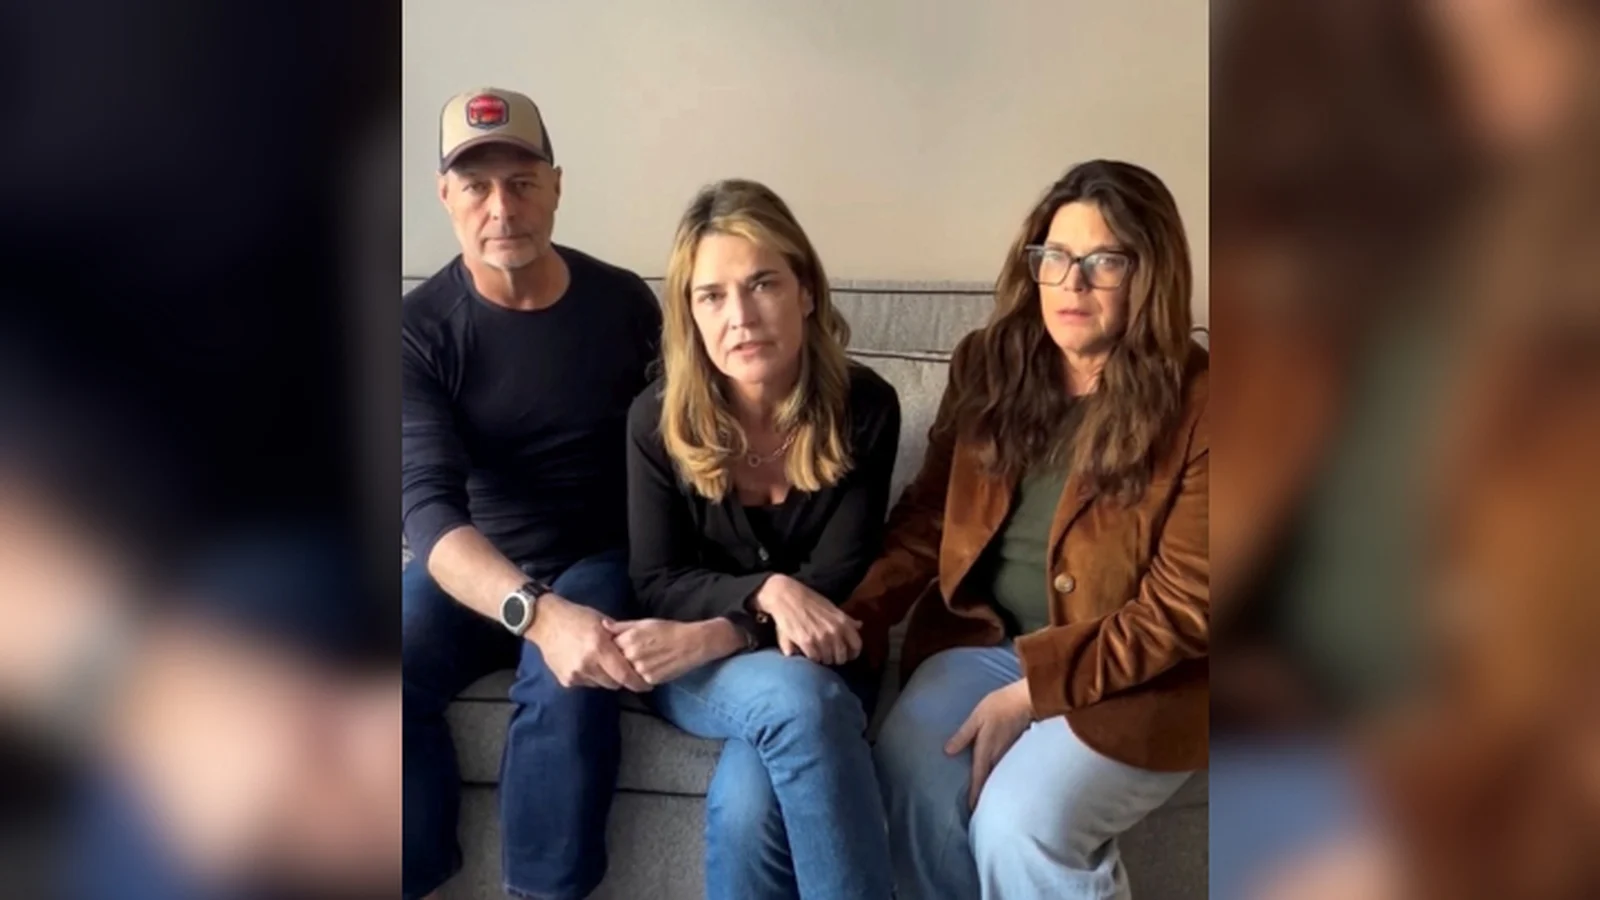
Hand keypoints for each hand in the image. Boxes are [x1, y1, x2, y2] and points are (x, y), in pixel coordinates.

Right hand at [526, 593, 648, 691]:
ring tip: (601, 662)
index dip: (638, 683)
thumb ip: (619, 637)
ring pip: (600, 684)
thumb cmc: (577, 617)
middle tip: (623, 669)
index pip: (624, 675)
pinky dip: (590, 676)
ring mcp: (575, 674)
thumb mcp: (602, 621)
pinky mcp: (566, 680)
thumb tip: (637, 650)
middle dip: (621, 678)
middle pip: (614, 683)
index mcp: (599, 647)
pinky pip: (586, 683)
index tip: (647, 685)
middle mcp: (587, 664)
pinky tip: (585, 662)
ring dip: (605, 677)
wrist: (545, 621)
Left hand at [605, 618, 738, 685]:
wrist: (692, 643)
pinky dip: (643, 677)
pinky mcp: (650, 680)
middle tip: (637, 656)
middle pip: (616, 662)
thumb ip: (621, 626)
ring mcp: (640, 668)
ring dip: (631, 671)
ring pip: (627, 674)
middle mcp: (631, 654)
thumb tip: (603, 626)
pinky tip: (654, 668)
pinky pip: (639, 681)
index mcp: (628, 638)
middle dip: (622, 661)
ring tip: (647, 662)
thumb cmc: (668, 630)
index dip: (615, 648)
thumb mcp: (644, 623)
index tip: (620, 647)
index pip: (609, 648)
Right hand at [751, 575, 861, 665]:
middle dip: (836, 659)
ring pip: (827, 659)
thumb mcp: (831, 607)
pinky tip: (809, 652)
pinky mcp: (807, 642)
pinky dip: (812, 657)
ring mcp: (821, 638)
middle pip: (842, 656)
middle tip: (830, 656)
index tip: (848, 655)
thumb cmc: (809, 600)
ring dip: (823, 659)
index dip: (853, 653)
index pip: (856, 645)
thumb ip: (846, 619)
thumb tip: (859, 625)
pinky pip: (814, 658)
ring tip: (819, 654)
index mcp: (842, 621)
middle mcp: (834, 631)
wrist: (786, 596)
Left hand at [945, 679, 1032, 810]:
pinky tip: (1000, 779)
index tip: (972, 810)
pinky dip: (1002, 776)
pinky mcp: (1017, 750)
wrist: (1028, 700)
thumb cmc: (1000, 706)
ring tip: (990, 799)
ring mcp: (1010, 755)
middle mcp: (999, 757)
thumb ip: (963, 735)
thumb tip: (947, 751)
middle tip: (980, 811)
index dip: (975, 795)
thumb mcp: (977, 718)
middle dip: (985, 796)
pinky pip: (1007, 768)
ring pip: (999, 776)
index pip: (979, 778)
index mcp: (986, 751)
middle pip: (991, 782)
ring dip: (994, 787)